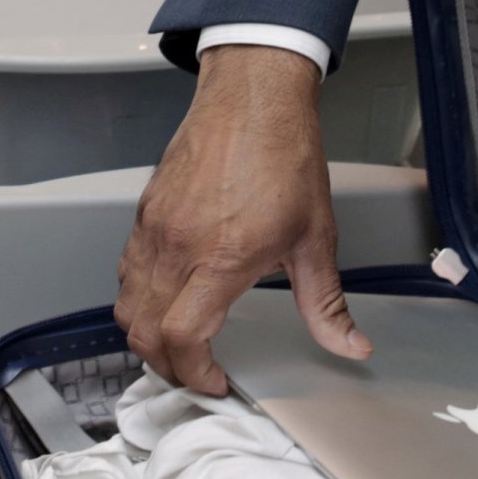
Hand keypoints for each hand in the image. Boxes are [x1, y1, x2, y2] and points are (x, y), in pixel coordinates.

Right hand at [115, 44, 368, 394]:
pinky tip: (168, 296)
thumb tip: (350, 345)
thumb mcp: (316, 236)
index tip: (216, 382)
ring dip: (146, 335)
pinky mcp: (145, 211)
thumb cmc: (284, 154)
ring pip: (126, 304)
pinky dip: (138, 297)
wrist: (253, 96)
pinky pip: (126, 270)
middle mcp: (178, 246)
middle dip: (168, 365)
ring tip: (179, 342)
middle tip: (198, 372)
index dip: (195, 374)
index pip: (182, 338)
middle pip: (144, 332)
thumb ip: (326, 302)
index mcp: (221, 257)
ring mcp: (155, 228)